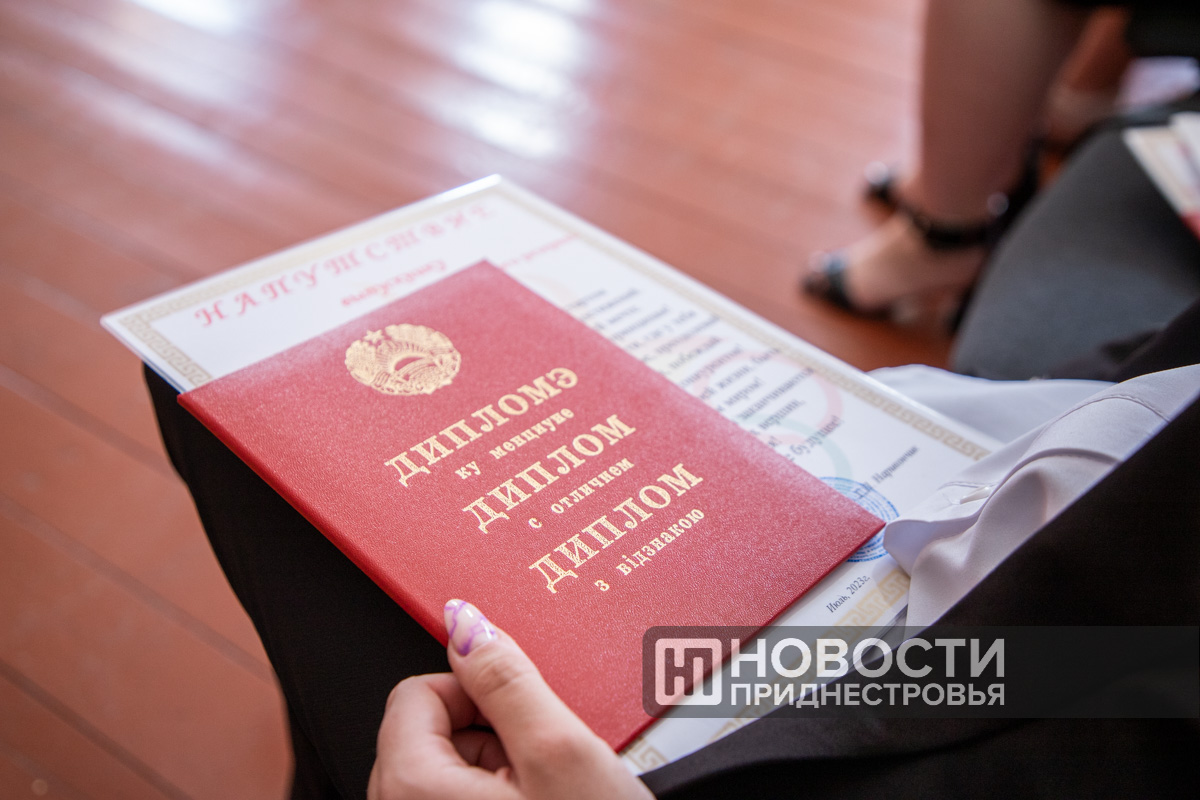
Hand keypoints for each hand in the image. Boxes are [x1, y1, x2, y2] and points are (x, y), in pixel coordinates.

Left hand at [368, 599, 652, 799]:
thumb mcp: (561, 752)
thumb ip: (506, 676)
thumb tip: (465, 622)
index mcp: (411, 789)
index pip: (417, 692)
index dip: (478, 694)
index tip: (521, 718)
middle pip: (427, 734)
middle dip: (491, 737)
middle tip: (542, 767)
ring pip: (445, 774)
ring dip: (498, 773)